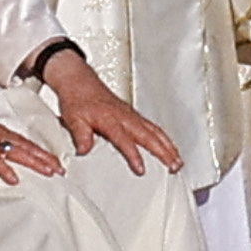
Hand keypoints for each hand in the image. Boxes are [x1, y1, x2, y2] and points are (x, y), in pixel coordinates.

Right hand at [0, 95, 58, 179]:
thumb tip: (0, 160)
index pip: (24, 142)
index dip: (40, 152)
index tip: (54, 161)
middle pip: (26, 146)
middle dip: (45, 158)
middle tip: (60, 169)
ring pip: (17, 151)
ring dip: (35, 162)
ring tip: (49, 172)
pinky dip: (6, 170)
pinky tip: (14, 179)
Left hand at [39, 50, 183, 172]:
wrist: (79, 81)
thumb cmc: (77, 99)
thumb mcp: (72, 119)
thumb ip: (80, 135)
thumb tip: (84, 150)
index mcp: (110, 119)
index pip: (124, 140)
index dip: (134, 155)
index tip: (141, 169)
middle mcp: (124, 116)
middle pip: (149, 135)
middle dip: (164, 152)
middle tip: (174, 166)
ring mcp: (131, 115)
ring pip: (155, 131)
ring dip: (168, 146)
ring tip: (178, 161)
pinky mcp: (133, 115)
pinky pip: (153, 127)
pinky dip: (164, 138)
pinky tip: (170, 147)